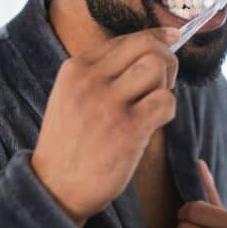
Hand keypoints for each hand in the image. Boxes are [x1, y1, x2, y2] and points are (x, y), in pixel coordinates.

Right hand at [31, 27, 179, 226]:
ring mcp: (108, 104)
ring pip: (158, 69)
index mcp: (75, 68)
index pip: (127, 39)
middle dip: (168, 59)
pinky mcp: (128, 129)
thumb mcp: (72, 96)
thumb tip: (153, 47)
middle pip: (147, 47)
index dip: (155, 39)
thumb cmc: (71, 143)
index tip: (172, 40)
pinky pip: (166, 102)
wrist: (54, 189)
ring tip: (154, 104)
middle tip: (166, 82)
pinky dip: (167, 111)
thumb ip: (102, 72)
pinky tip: (153, 124)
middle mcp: (90, 80)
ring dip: (166, 86)